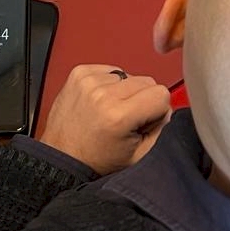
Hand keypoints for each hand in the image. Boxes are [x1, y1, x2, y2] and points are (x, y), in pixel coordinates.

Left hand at [38, 65, 172, 176]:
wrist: (62, 157)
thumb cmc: (96, 160)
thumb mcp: (138, 157)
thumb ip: (162, 130)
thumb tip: (167, 108)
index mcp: (119, 115)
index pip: (161, 93)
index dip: (156, 111)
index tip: (142, 124)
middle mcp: (102, 93)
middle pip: (146, 80)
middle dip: (141, 100)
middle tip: (125, 120)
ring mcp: (88, 80)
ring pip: (128, 74)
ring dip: (123, 91)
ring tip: (110, 112)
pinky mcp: (79, 73)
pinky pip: (110, 70)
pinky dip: (108, 84)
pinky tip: (100, 102)